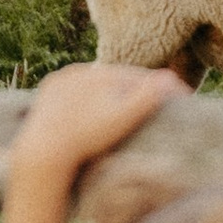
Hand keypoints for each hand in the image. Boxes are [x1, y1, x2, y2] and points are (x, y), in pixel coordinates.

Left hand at [8, 59, 185, 180]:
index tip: (178, 98)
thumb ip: (149, 96)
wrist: (43, 151)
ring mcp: (59, 81)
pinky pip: (72, 94)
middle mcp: (78, 71)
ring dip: (108, 93)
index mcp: (99, 74)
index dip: (159, 87)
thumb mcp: (124, 118)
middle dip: (133, 89)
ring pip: (92, 85)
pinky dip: (84, 100)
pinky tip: (91, 110)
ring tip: (123, 107)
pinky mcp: (46, 94)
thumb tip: (172, 77)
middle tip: (153, 103)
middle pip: (114, 79)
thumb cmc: (87, 137)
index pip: (137, 77)